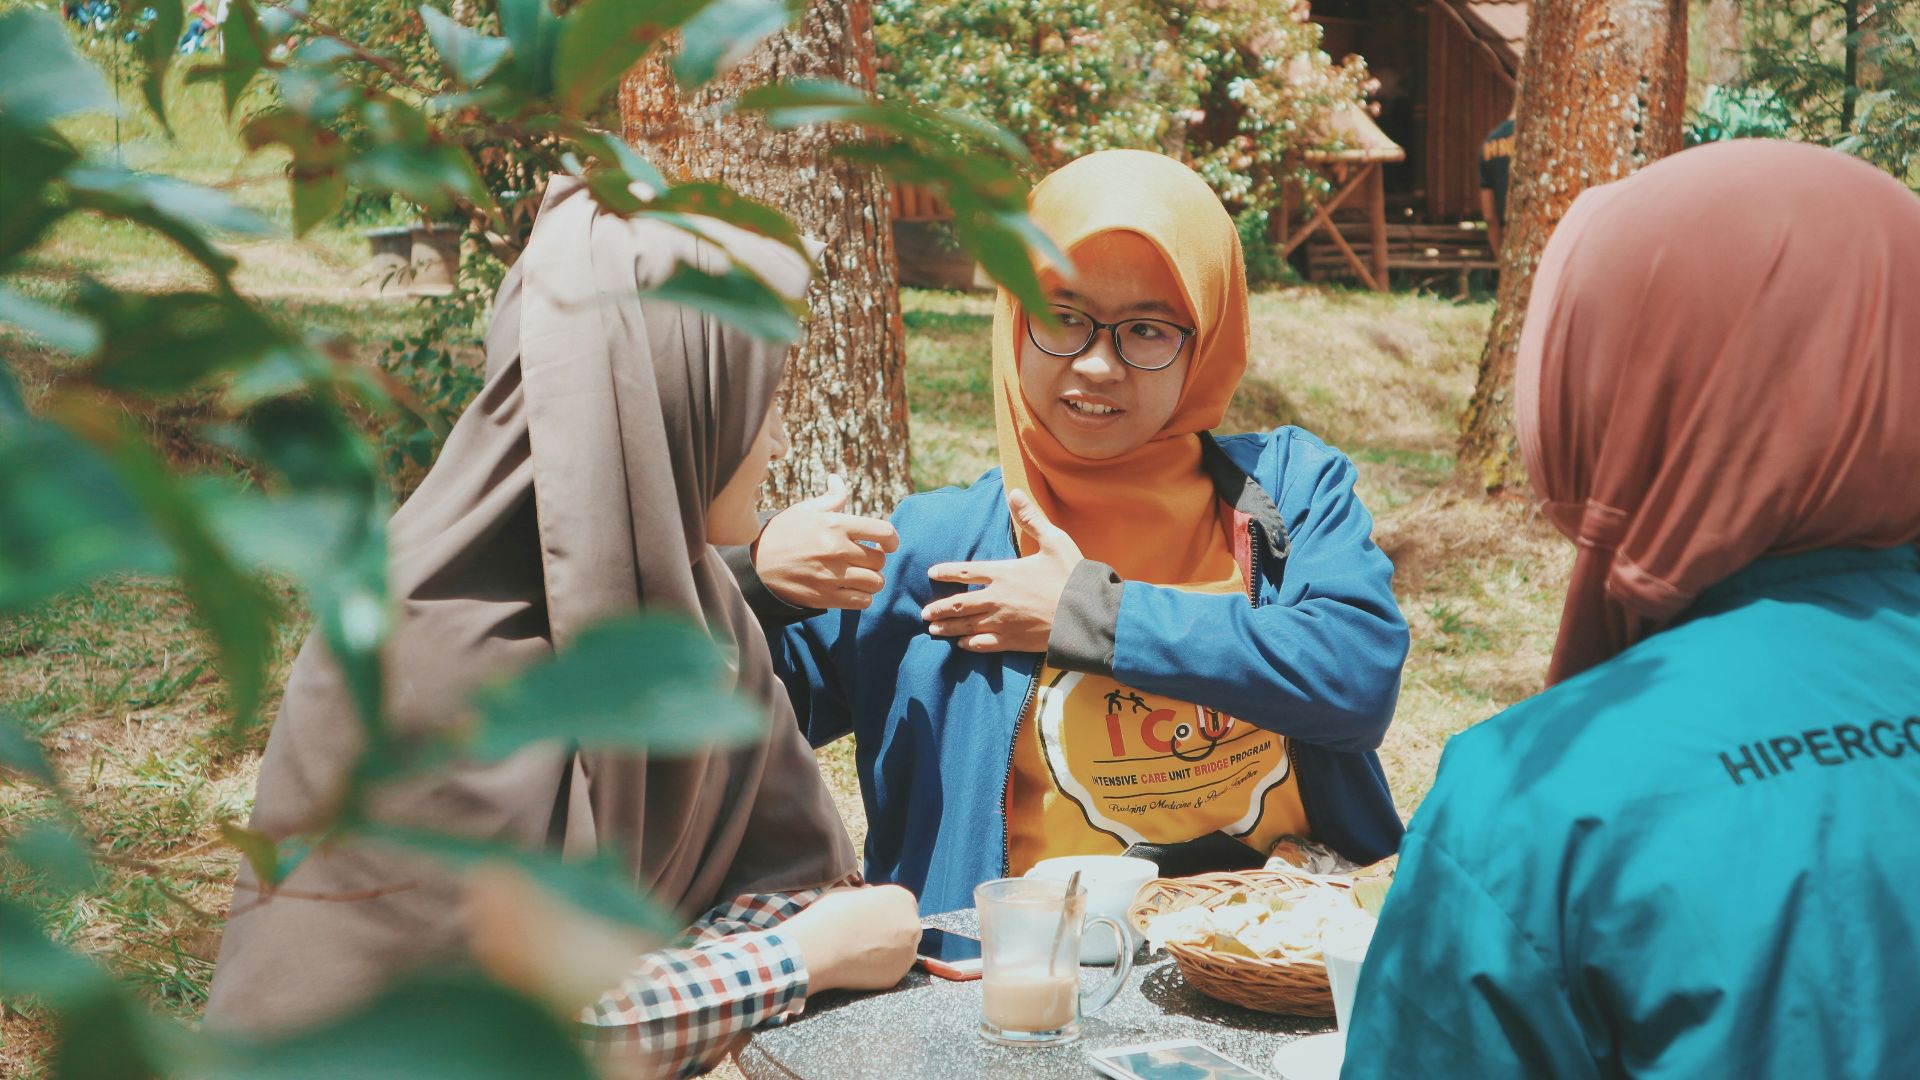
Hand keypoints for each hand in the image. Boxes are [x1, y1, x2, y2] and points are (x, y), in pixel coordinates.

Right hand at [753, 474, 899, 609]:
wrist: (755, 564)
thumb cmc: (783, 533)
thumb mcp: (805, 510)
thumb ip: (831, 498)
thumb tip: (837, 480)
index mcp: (835, 525)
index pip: (883, 532)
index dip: (892, 539)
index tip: (888, 543)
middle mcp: (836, 550)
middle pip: (880, 560)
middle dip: (877, 560)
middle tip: (865, 559)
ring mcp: (831, 576)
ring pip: (875, 582)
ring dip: (872, 580)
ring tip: (860, 575)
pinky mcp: (825, 598)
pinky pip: (862, 601)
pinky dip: (862, 597)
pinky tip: (852, 589)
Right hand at [778, 884, 921, 992]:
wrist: (817, 950)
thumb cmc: (828, 916)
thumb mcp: (846, 893)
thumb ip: (865, 894)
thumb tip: (870, 893)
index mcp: (902, 898)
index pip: (903, 905)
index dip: (886, 913)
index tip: (872, 920)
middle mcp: (912, 924)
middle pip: (906, 929)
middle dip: (891, 932)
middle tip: (866, 938)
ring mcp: (908, 952)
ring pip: (902, 952)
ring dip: (888, 952)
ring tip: (861, 953)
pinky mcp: (898, 975)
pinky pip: (892, 970)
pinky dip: (880, 969)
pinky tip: (860, 966)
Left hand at [922, 489, 1082, 652]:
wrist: (1085, 615)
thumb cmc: (1072, 576)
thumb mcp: (1054, 540)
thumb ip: (1031, 518)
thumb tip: (1014, 492)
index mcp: (1004, 573)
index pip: (966, 571)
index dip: (947, 572)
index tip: (931, 574)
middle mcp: (997, 598)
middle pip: (958, 604)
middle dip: (939, 608)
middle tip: (924, 612)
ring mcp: (1002, 622)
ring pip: (966, 626)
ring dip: (947, 627)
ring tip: (933, 629)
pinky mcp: (1012, 641)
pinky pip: (983, 644)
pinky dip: (969, 644)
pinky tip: (962, 644)